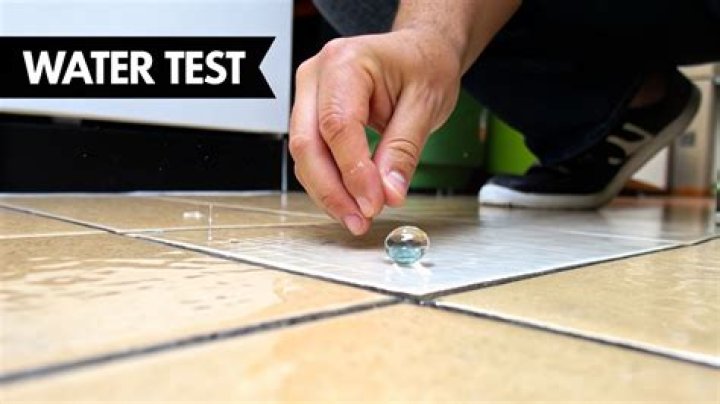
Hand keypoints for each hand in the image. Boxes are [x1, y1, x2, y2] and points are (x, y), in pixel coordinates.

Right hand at [289, 28, 461, 234]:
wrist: (419, 53)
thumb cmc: (422, 65)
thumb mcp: (426, 104)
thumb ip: (403, 149)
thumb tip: (388, 192)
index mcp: (345, 61)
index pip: (337, 125)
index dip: (353, 171)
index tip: (373, 203)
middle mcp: (317, 75)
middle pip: (308, 142)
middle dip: (332, 190)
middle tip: (359, 220)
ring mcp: (308, 95)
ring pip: (304, 155)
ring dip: (328, 192)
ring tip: (358, 218)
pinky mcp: (311, 116)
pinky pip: (312, 156)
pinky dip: (329, 183)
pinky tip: (350, 202)